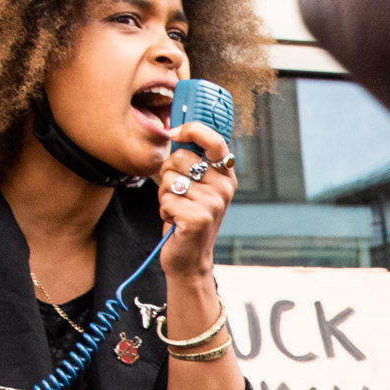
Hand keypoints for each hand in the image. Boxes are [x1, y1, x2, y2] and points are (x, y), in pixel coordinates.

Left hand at [155, 116, 233, 282]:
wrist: (190, 259)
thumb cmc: (187, 218)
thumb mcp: (196, 187)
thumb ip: (191, 161)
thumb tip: (173, 129)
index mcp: (226, 176)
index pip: (214, 140)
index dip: (192, 129)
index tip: (174, 132)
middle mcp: (224, 187)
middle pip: (180, 158)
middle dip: (168, 173)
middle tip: (176, 192)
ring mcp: (213, 203)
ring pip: (169, 179)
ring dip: (165, 195)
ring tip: (177, 209)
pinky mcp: (198, 218)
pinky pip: (166, 199)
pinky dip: (163, 210)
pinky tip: (174, 221)